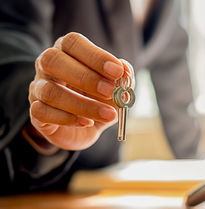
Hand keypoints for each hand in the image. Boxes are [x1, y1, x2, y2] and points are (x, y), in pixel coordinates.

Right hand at [28, 32, 124, 150]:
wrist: (86, 128)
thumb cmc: (100, 99)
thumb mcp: (116, 88)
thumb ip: (122, 78)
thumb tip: (126, 69)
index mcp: (67, 52)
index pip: (73, 43)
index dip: (95, 56)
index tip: (117, 71)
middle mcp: (47, 66)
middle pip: (53, 61)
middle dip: (85, 77)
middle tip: (110, 92)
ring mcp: (38, 88)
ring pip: (50, 92)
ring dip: (83, 105)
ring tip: (108, 114)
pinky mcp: (36, 112)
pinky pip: (42, 112)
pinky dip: (67, 118)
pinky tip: (87, 123)